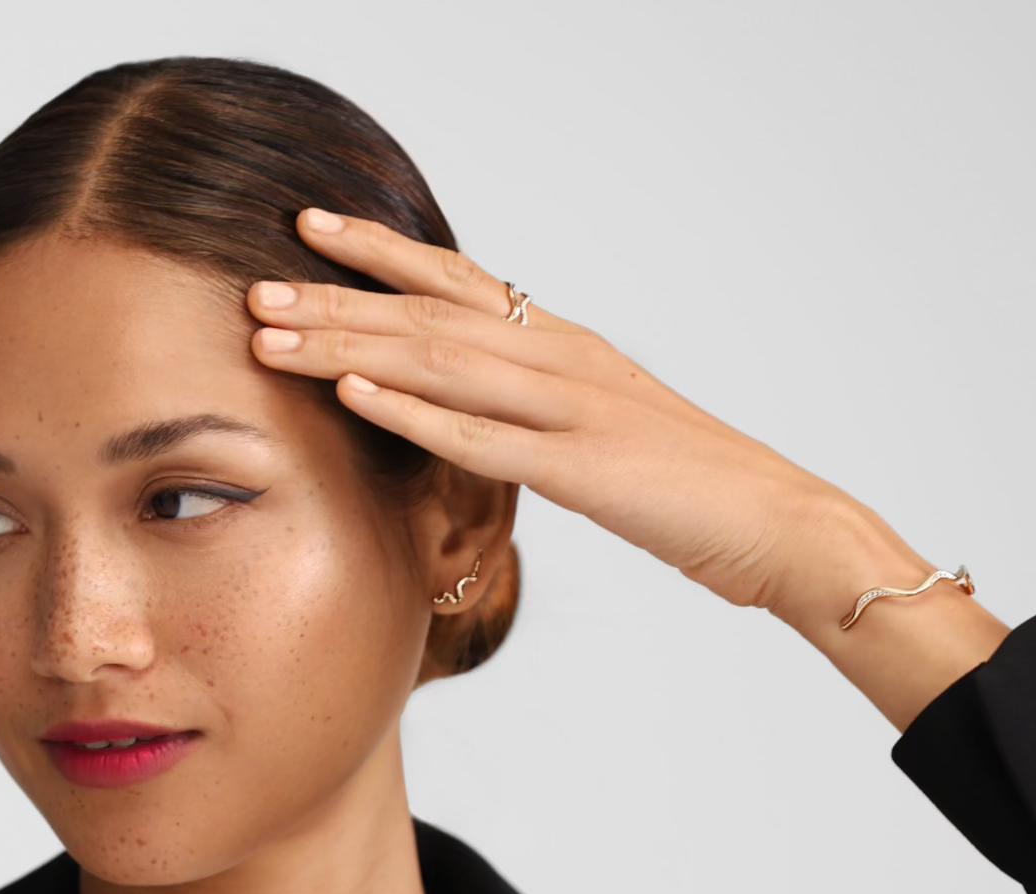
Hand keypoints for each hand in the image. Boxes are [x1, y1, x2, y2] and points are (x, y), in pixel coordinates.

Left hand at [246, 208, 868, 614]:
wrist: (778, 521)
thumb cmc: (691, 483)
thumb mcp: (606, 426)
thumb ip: (543, 405)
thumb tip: (484, 401)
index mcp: (566, 345)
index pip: (459, 282)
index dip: (381, 253)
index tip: (311, 230)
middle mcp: (562, 358)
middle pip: (429, 314)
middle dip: (336, 298)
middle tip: (257, 286)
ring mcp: (571, 408)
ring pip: (439, 362)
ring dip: (348, 346)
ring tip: (272, 334)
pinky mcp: (581, 467)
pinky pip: (479, 435)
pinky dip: (411, 413)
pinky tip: (351, 396)